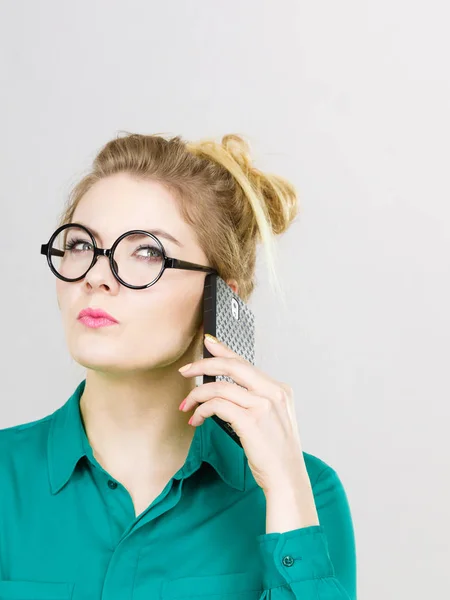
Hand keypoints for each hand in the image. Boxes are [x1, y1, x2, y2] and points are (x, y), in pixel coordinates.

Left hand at [178, 334, 306, 493]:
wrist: (288, 479)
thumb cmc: (277, 453)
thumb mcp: (273, 419)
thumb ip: (256, 400)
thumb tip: (225, 389)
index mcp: (279, 389)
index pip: (246, 362)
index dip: (224, 350)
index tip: (208, 342)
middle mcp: (273, 392)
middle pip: (232, 366)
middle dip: (204, 364)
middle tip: (185, 370)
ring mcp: (263, 406)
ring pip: (220, 387)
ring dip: (197, 395)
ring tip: (187, 405)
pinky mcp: (251, 421)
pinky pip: (217, 405)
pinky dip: (202, 410)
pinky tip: (197, 419)